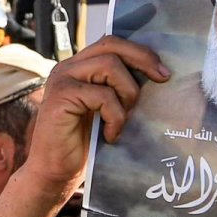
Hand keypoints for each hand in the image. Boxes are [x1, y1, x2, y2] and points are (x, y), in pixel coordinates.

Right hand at [21, 34, 168, 195]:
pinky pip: (103, 96)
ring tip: (125, 118)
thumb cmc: (82, 146)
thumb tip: (155, 75)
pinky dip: (115, 117)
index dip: (140, 52)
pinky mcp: (61, 96)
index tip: (162, 71)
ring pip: (110, 66)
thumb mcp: (105, 110)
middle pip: (111, 45)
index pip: (112, 43)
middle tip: (162, 78)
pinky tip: (110, 136)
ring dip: (128, 92)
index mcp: (79, 68)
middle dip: (142, 59)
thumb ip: (117, 89)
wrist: (54, 173)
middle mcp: (68, 68)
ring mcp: (62, 80)